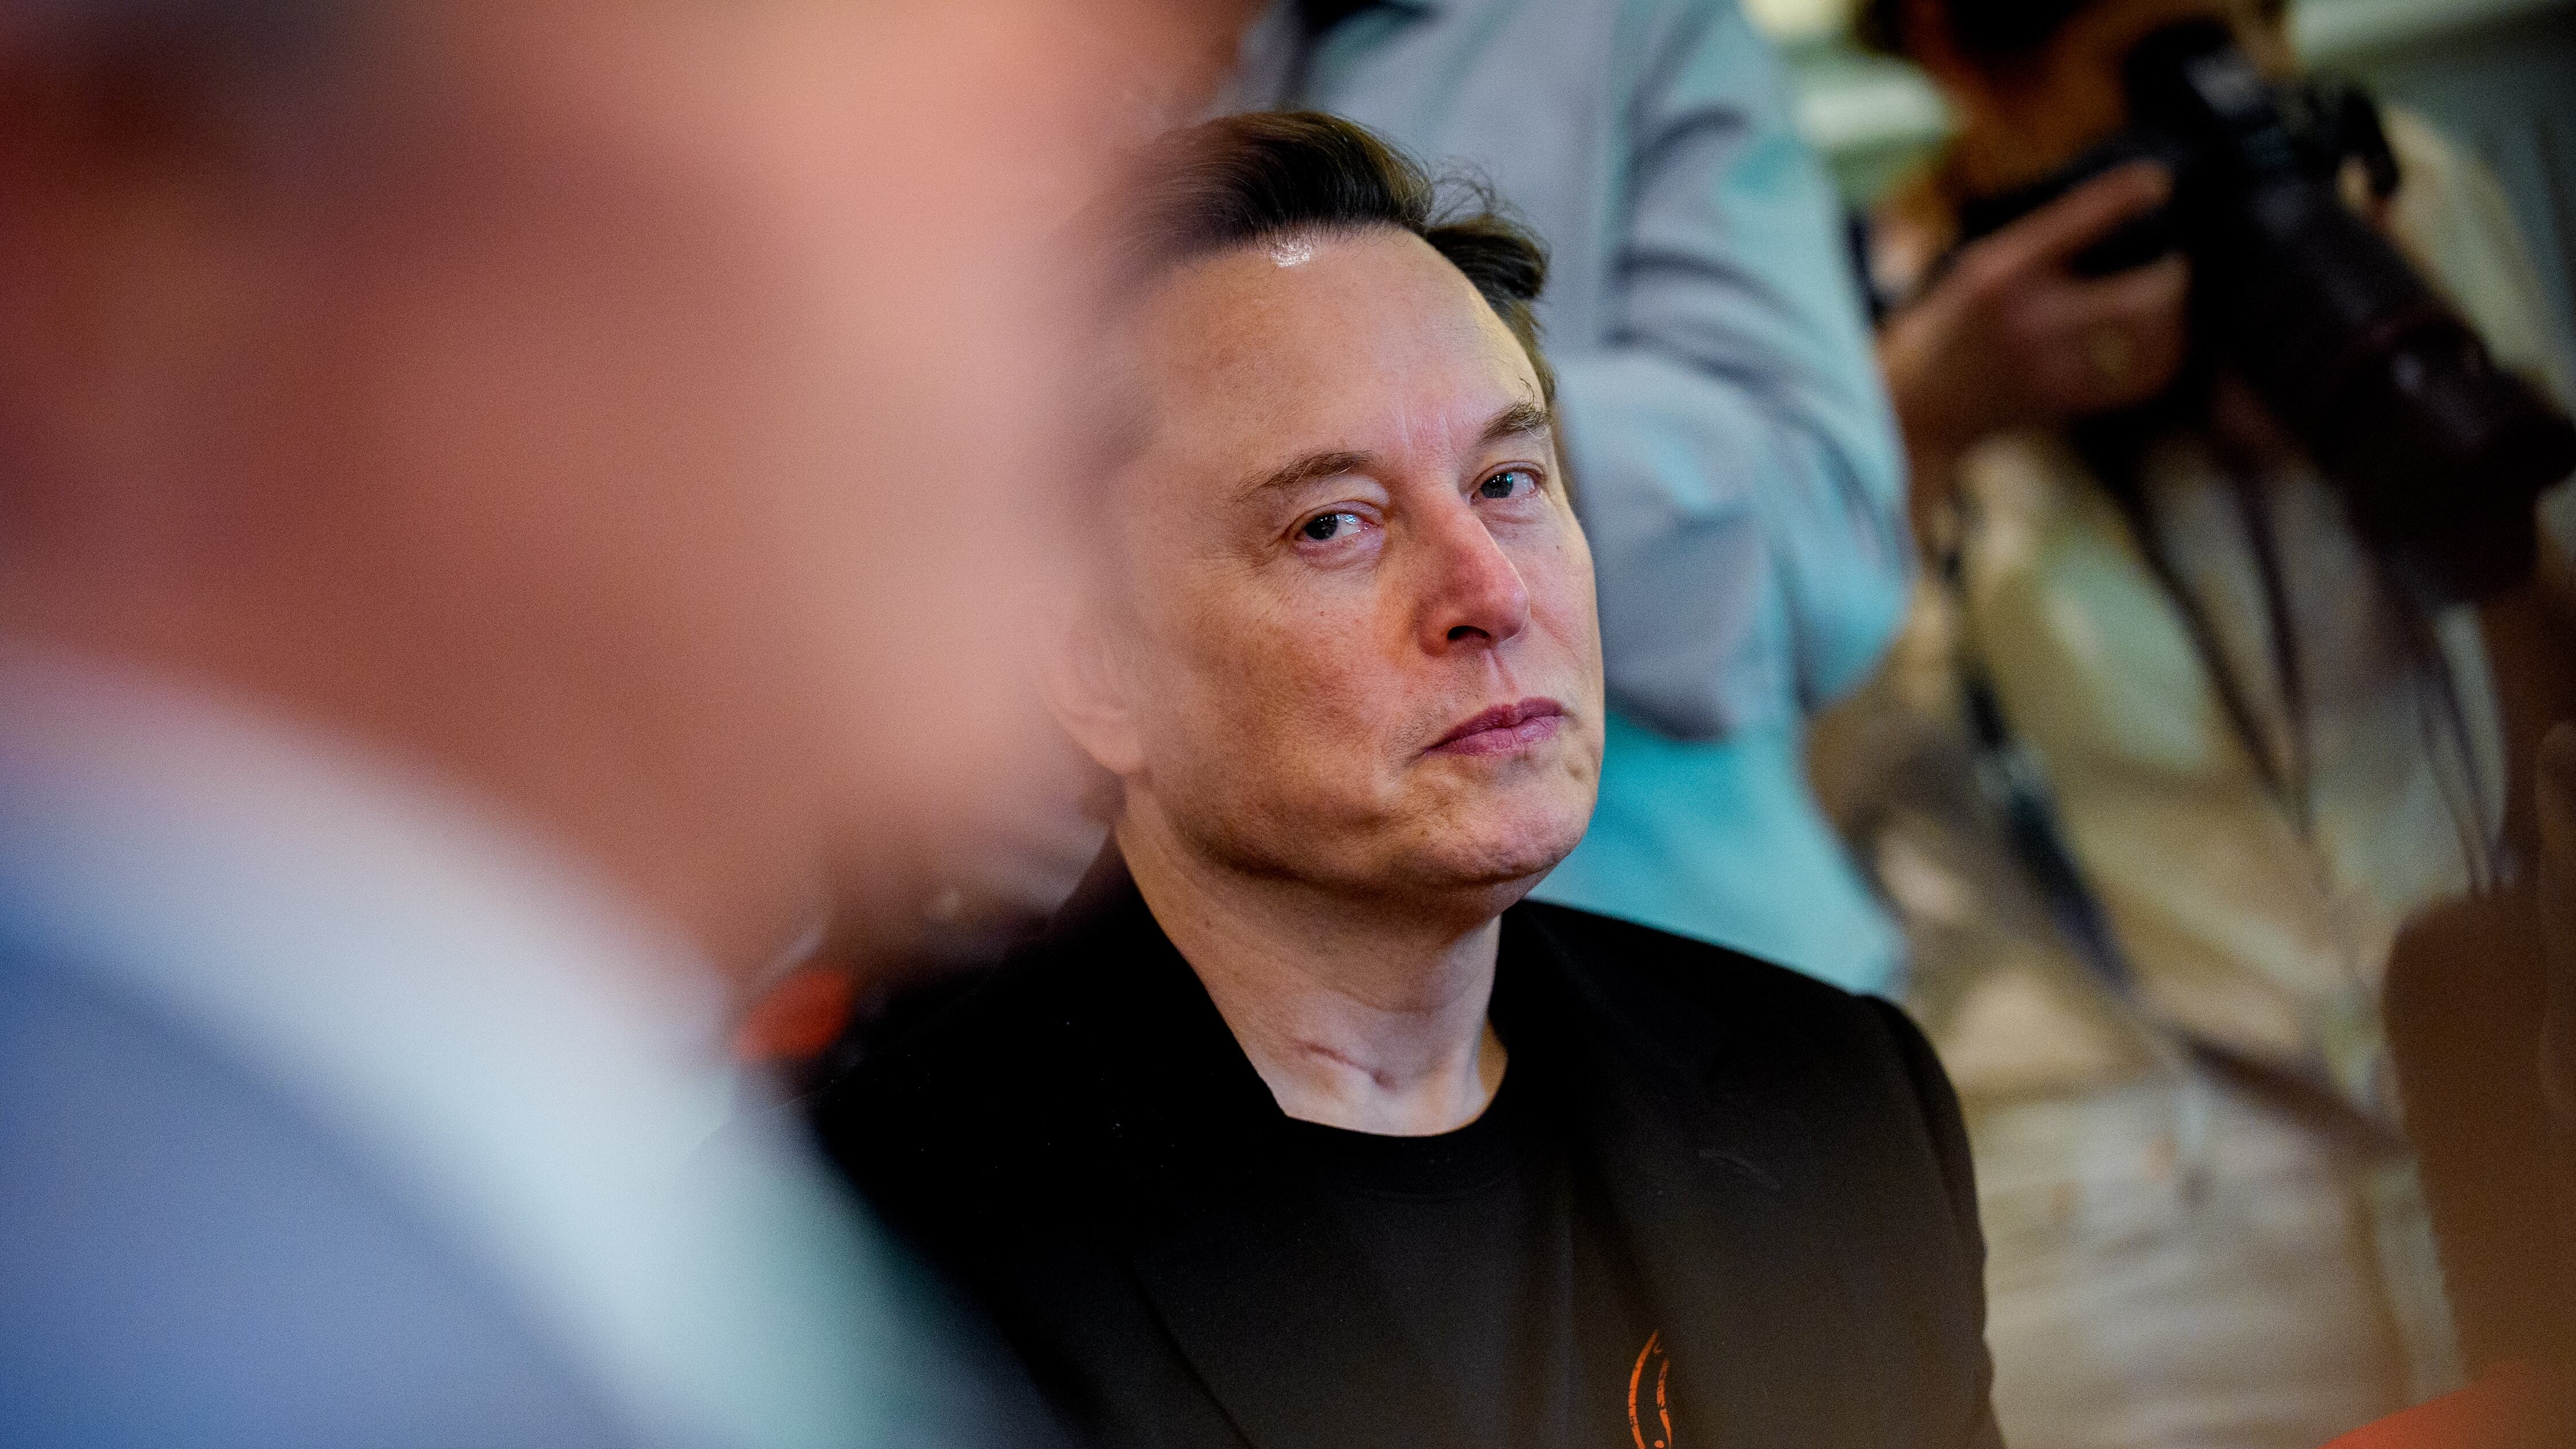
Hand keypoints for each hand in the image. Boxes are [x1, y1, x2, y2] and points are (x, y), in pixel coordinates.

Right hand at [1881, 162, 2190, 517]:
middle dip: (2173, 273)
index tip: (2158, 183)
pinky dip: (2162, 354)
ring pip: (2155, 338)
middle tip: (2174, 260)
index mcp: (2000, 274)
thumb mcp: (1977, 266)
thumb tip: (2121, 211)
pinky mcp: (2067, 401)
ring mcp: (2052, 367)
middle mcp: (2029, 320)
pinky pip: (2143, 377)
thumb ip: (2039, 243)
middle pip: (2144, 292)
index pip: (2076, 221)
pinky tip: (2155, 340)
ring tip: (2164, 298)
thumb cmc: (1950, 327)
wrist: (1918, 408)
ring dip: (2173, 314)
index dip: (2125, 195)